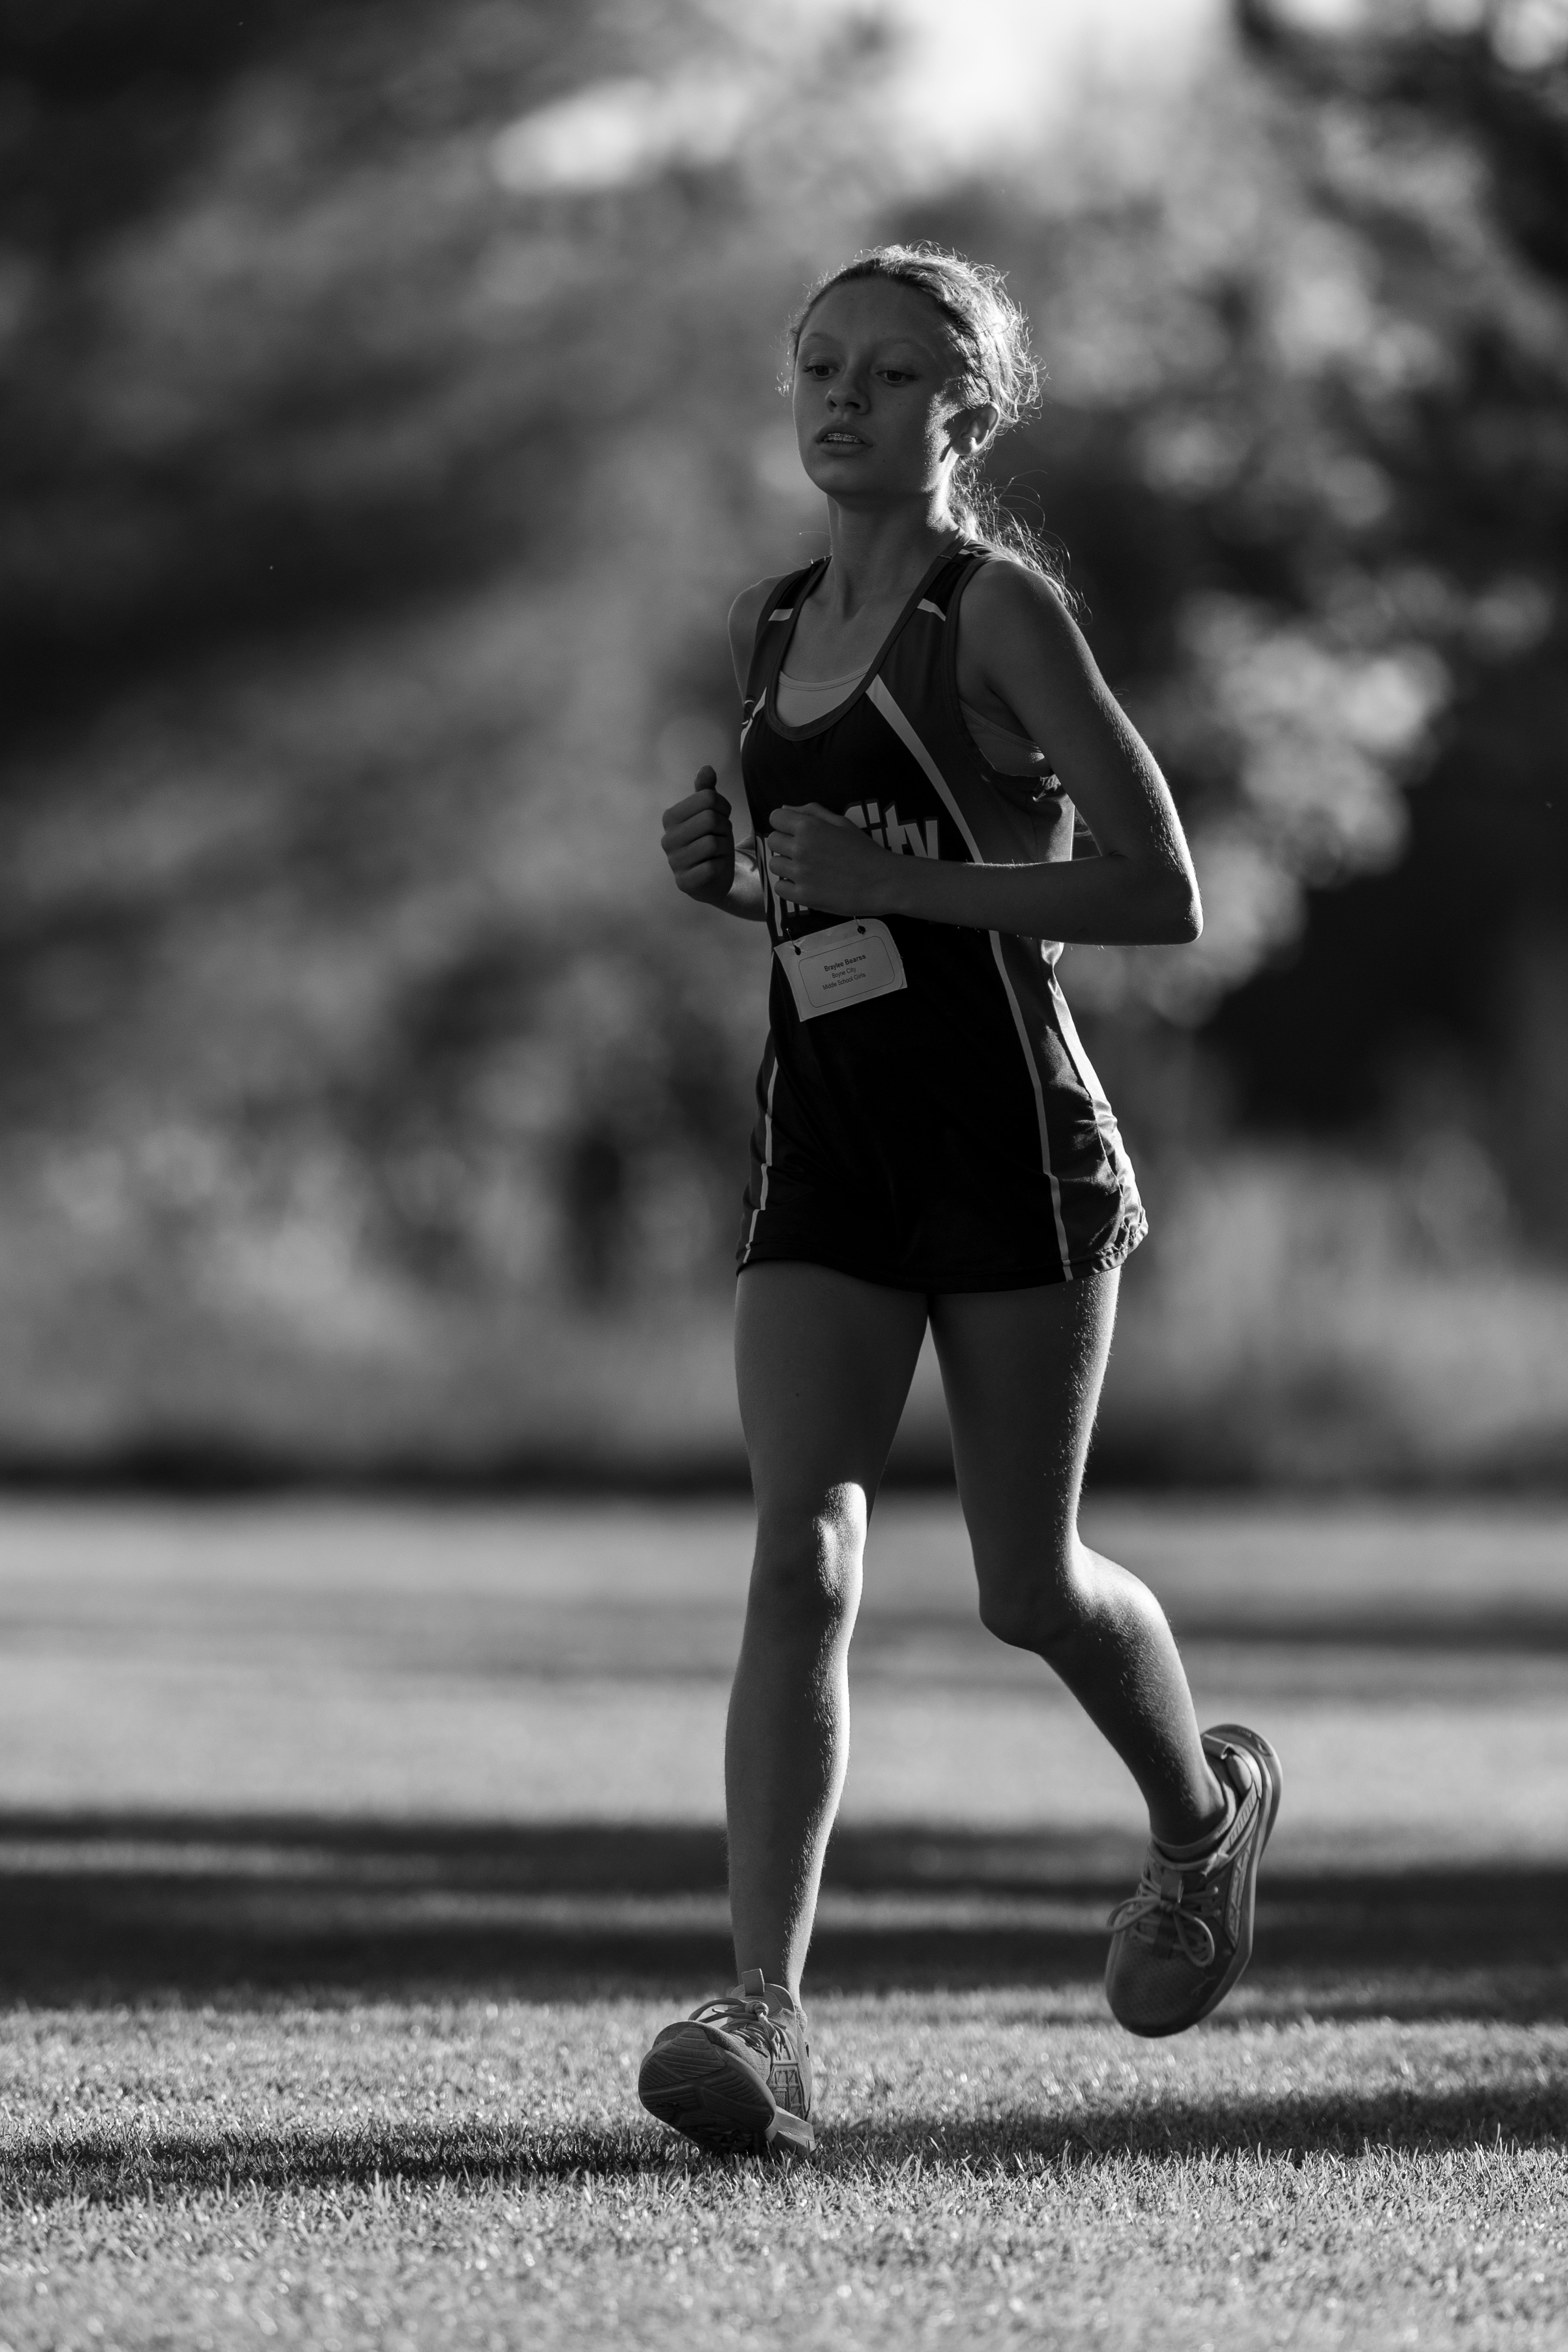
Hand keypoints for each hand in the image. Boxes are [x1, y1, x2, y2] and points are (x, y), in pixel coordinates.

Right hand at [661, 767, 735, 905]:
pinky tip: (715, 867)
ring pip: (713, 842)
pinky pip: (712, 866)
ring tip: (718, 851)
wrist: (712, 878)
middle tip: (721, 835)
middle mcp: (668, 838)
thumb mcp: (710, 813)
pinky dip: (720, 866)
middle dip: (724, 827)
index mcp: (671, 817)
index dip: (724, 807)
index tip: (722, 817)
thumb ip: (706, 791)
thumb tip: (707, 768)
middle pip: (711, 819)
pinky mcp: (684, 882)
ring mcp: (674, 861)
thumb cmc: (711, 840)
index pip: (708, 798)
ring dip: (724, 847)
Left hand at [765, 803, 888, 915]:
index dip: (784, 824)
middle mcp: (800, 848)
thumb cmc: (864, 850)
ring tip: (806, 869)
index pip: (775, 818)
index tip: (794, 832)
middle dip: (785, 844)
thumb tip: (785, 808)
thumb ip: (812, 812)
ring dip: (786, 866)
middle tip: (804, 852)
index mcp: (809, 827)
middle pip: (772, 841)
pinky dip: (789, 887)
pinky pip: (779, 888)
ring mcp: (800, 873)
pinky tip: (805, 884)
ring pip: (774, 865)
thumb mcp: (842, 823)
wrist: (882, 882)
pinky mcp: (803, 896)